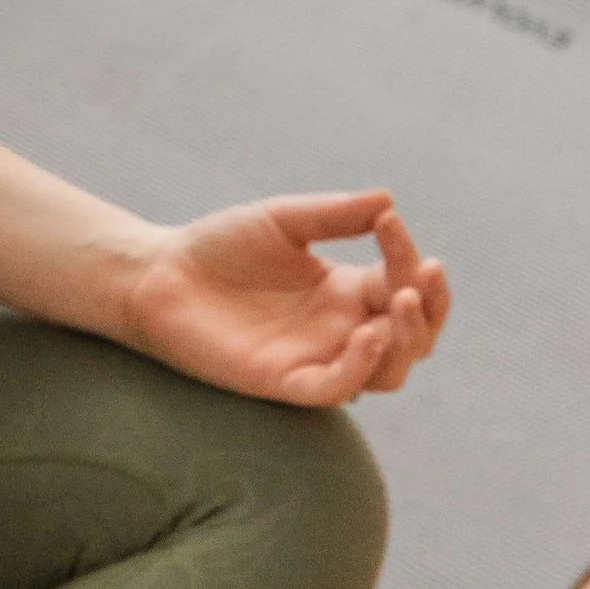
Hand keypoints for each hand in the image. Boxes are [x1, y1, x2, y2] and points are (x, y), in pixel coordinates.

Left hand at [123, 190, 448, 406]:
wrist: (158, 275)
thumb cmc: (218, 247)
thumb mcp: (282, 220)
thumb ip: (333, 215)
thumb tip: (388, 200)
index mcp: (345, 291)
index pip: (402, 283)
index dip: (408, 257)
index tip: (388, 221)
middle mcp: (340, 330)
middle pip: (413, 337)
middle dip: (431, 310)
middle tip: (424, 275)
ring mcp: (315, 358)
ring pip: (389, 371)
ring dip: (408, 340)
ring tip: (402, 301)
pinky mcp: (283, 382)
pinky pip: (335, 388)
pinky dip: (360, 367)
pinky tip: (367, 333)